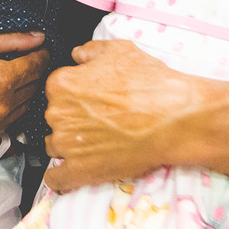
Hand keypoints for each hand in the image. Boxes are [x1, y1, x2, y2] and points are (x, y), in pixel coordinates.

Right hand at [0, 32, 47, 145]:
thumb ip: (13, 40)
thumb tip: (39, 37)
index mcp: (2, 78)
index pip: (38, 66)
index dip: (41, 56)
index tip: (40, 52)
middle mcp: (1, 105)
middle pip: (34, 87)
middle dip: (32, 73)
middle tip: (26, 63)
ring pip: (24, 106)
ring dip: (22, 93)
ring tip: (11, 80)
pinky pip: (7, 122)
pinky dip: (7, 110)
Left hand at [43, 39, 195, 191]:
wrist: (172, 118)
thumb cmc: (150, 83)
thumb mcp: (120, 50)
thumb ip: (90, 50)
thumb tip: (78, 55)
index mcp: (63, 84)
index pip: (56, 90)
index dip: (75, 93)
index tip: (89, 99)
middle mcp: (58, 113)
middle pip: (55, 118)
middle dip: (73, 119)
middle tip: (100, 119)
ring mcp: (67, 144)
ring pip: (55, 146)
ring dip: (70, 145)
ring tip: (97, 142)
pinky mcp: (79, 170)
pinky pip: (56, 178)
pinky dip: (62, 176)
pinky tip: (74, 170)